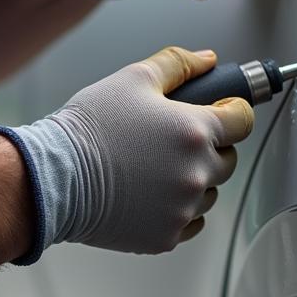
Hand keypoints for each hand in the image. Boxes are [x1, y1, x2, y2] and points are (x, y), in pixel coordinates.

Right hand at [0, 47, 253, 259]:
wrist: (54, 178)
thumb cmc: (89, 129)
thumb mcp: (133, 79)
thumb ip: (178, 64)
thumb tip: (207, 59)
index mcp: (195, 131)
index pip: (243, 120)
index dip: (231, 110)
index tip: (218, 111)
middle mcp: (196, 172)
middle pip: (229, 158)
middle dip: (210, 146)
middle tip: (173, 140)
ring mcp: (183, 208)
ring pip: (210, 191)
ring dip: (194, 179)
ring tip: (154, 168)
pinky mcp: (167, 236)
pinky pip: (190, 220)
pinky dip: (177, 208)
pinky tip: (148, 193)